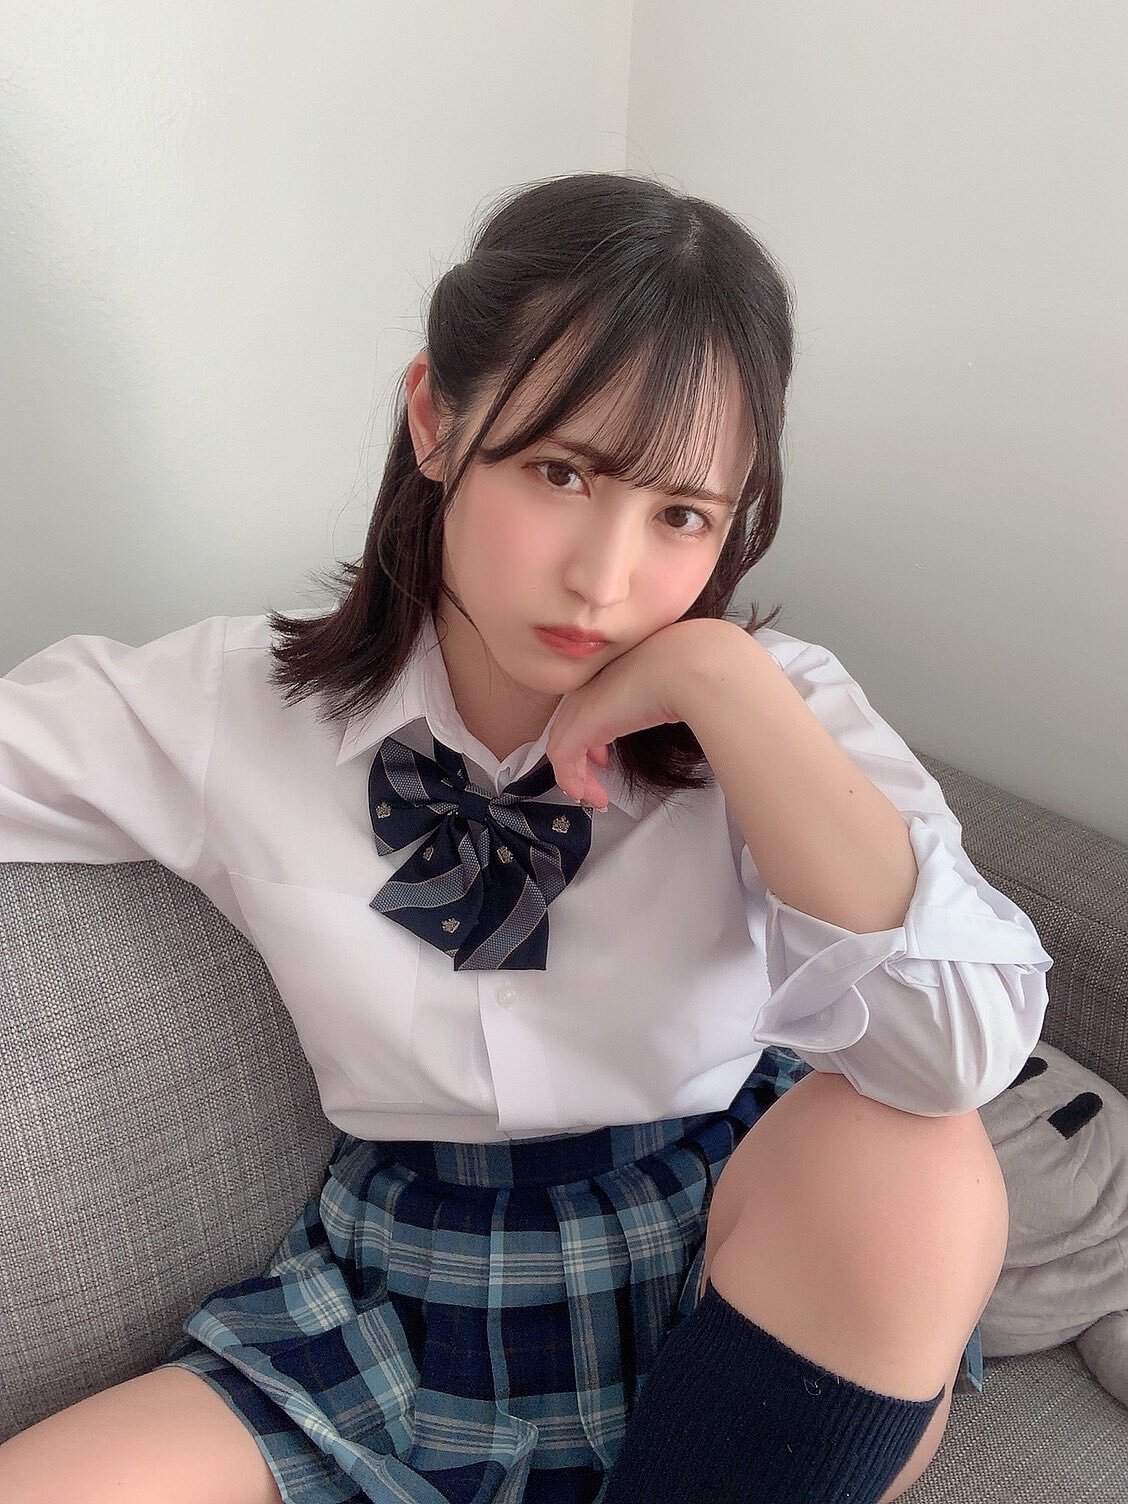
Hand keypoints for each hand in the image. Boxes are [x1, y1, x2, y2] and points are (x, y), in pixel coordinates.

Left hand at [545, 619, 716, 808]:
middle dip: (580, 760)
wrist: (685, 666)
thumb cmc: (688, 669)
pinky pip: (564, 759)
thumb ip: (658, 699)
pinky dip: (571, 780)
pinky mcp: (580, 724)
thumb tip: (670, 711)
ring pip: (563, 746)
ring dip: (578, 776)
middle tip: (592, 783)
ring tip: (594, 797)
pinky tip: (583, 794)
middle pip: (570, 728)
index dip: (592, 738)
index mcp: (608, 674)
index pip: (587, 709)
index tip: (603, 758)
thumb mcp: (669, 685)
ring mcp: (581, 704)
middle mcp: (590, 686)